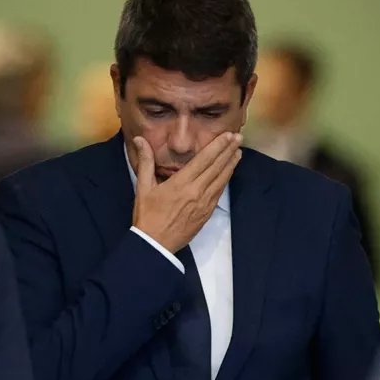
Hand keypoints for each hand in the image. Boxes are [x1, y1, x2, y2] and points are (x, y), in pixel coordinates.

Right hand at [131, 131, 241, 252]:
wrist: (155, 244)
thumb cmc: (147, 216)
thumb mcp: (143, 187)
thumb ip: (146, 161)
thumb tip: (140, 140)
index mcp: (181, 183)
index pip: (204, 159)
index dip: (218, 145)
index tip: (228, 135)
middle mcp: (196, 191)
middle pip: (217, 167)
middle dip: (228, 150)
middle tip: (238, 137)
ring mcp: (204, 203)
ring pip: (221, 179)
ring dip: (231, 164)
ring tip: (238, 151)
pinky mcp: (207, 213)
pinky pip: (219, 193)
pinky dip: (226, 180)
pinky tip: (229, 173)